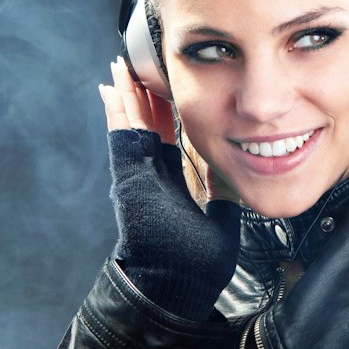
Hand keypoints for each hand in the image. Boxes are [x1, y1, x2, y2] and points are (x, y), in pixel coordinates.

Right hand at [99, 59, 244, 318]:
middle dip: (142, 92)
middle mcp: (149, 175)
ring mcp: (135, 176)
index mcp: (169, 181)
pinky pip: (123, 138)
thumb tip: (235, 177)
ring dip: (125, 94)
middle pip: (145, 122)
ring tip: (121, 66)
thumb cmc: (195, 265)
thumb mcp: (218, 218)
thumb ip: (222, 195)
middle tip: (137, 63)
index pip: (168, 134)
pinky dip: (118, 113)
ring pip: (129, 124)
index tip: (168, 83)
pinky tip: (114, 90)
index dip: (166, 108)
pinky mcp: (128, 180)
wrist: (178, 286)